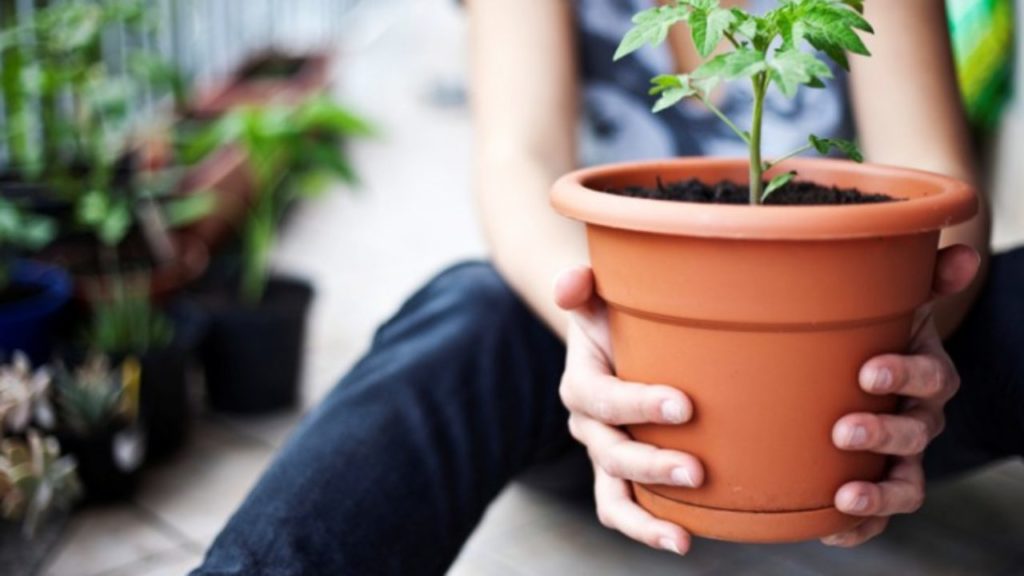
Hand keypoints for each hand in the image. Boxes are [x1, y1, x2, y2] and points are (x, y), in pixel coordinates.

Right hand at [555, 266, 702, 555]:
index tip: (685, 406)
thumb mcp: (601, 295)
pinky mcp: (622, 476)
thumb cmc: (618, 317)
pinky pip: (623, 509)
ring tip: (682, 536)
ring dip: (644, 516)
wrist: (617, 342)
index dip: (638, 405)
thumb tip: (572, 283)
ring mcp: (604, 455)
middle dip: (650, 465)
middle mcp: (587, 425)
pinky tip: (684, 539)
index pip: (602, 399)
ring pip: (612, 495)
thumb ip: (583, 284)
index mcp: (581, 383)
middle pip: (610, 453)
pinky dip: (647, 528)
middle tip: (696, 471)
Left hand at [822, 245, 980, 546]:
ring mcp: (900, 455)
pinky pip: (877, 516)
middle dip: (884, 433)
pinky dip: (858, 528)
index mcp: (925, 372)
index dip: (906, 374)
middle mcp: (919, 417)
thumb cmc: (879, 333)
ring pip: (905, 483)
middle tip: (844, 429)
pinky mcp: (877, 485)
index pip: (931, 376)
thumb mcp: (898, 301)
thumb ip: (926, 277)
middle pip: (916, 432)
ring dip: (878, 495)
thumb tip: (962, 249)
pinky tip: (829, 530)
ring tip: (845, 498)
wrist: (868, 370)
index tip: (868, 370)